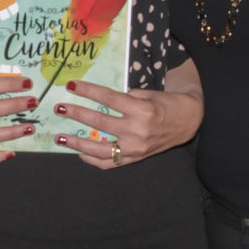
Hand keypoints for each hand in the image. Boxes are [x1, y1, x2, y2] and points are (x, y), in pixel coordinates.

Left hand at [52, 79, 201, 169]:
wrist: (189, 121)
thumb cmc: (166, 104)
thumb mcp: (148, 94)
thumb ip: (125, 98)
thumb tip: (100, 100)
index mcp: (141, 109)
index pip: (108, 98)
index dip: (88, 91)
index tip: (71, 86)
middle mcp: (137, 130)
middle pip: (99, 122)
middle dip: (76, 114)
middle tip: (59, 108)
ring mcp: (135, 148)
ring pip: (100, 148)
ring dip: (77, 143)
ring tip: (60, 138)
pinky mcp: (135, 158)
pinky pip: (110, 163)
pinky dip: (93, 160)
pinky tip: (80, 153)